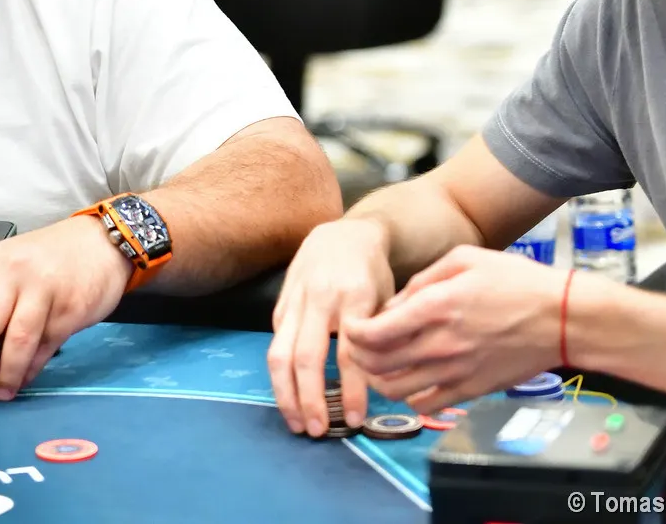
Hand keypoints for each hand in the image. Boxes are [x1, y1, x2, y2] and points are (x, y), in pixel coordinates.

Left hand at [0, 215, 128, 401]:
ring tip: (0, 393)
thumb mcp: (8, 264)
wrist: (101, 242)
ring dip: (5, 373)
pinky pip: (46, 345)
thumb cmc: (48, 257)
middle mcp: (12, 273)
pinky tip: (24, 378)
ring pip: (17, 339)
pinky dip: (32, 367)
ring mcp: (43, 290)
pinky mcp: (70, 309)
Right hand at [267, 218, 392, 435]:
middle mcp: (319, 298)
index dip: (351, 390)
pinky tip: (290, 396)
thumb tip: (382, 387)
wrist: (345, 234)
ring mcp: (295, 301)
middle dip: (309, 399)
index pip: (349, 354)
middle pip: (306, 358)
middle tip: (318, 431)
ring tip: (296, 422)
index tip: (357, 420)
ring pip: (280, 353)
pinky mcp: (281, 304)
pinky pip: (276, 343)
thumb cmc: (374, 272)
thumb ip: (382, 337)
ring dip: (285, 393)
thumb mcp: (390, 299)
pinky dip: (281, 374)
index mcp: (354, 296)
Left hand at [341, 246, 564, 415]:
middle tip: (359, 345)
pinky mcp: (471, 390)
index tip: (351, 325)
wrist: (563, 319)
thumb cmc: (516, 282)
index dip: (351, 332)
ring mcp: (455, 372)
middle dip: (357, 356)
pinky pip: (426, 406)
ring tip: (379, 365)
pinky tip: (411, 380)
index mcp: (435, 308)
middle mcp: (440, 344)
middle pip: (376, 365)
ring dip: (377, 379)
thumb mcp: (464, 259)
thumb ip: (422, 280)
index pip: (372, 332)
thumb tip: (393, 304)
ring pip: (394, 390)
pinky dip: (408, 397)